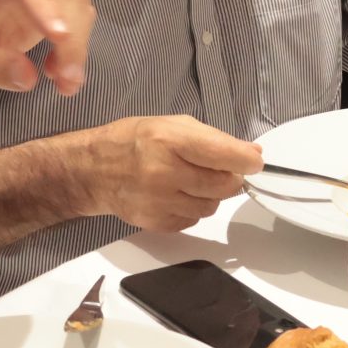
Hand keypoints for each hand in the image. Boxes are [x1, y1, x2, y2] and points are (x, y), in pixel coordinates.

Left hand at [0, 0, 94, 97]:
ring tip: (65, 83)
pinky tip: (56, 69)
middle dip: (69, 36)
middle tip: (67, 82)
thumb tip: (29, 77)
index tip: (60, 38)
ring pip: (72, 0)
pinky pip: (74, 12)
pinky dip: (75, 43)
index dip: (44, 4)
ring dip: (77, 43)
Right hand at [81, 114, 262, 230]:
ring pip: (211, 206)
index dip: (246, 160)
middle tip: (222, 169)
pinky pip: (193, 220)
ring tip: (191, 180)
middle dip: (231, 177)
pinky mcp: (157, 223)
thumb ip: (212, 138)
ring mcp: (159, 202)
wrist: (93, 171)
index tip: (254, 161)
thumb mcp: (170, 125)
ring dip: (210, 194)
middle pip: (223, 185)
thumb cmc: (132, 142)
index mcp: (168, 140)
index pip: (222, 154)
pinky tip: (176, 194)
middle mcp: (164, 173)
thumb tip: (251, 153)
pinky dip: (192, 208)